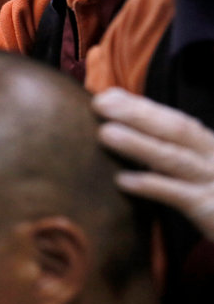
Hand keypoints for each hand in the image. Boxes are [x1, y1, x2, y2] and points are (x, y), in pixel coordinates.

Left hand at [93, 88, 213, 240]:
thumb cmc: (213, 193)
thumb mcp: (199, 169)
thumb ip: (170, 151)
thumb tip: (121, 131)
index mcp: (208, 145)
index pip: (173, 119)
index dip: (141, 106)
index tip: (106, 96)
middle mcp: (212, 158)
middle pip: (175, 130)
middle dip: (137, 115)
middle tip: (100, 103)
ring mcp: (211, 181)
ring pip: (174, 159)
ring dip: (138, 144)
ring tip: (105, 133)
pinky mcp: (208, 207)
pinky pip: (177, 195)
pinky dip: (150, 185)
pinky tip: (122, 180)